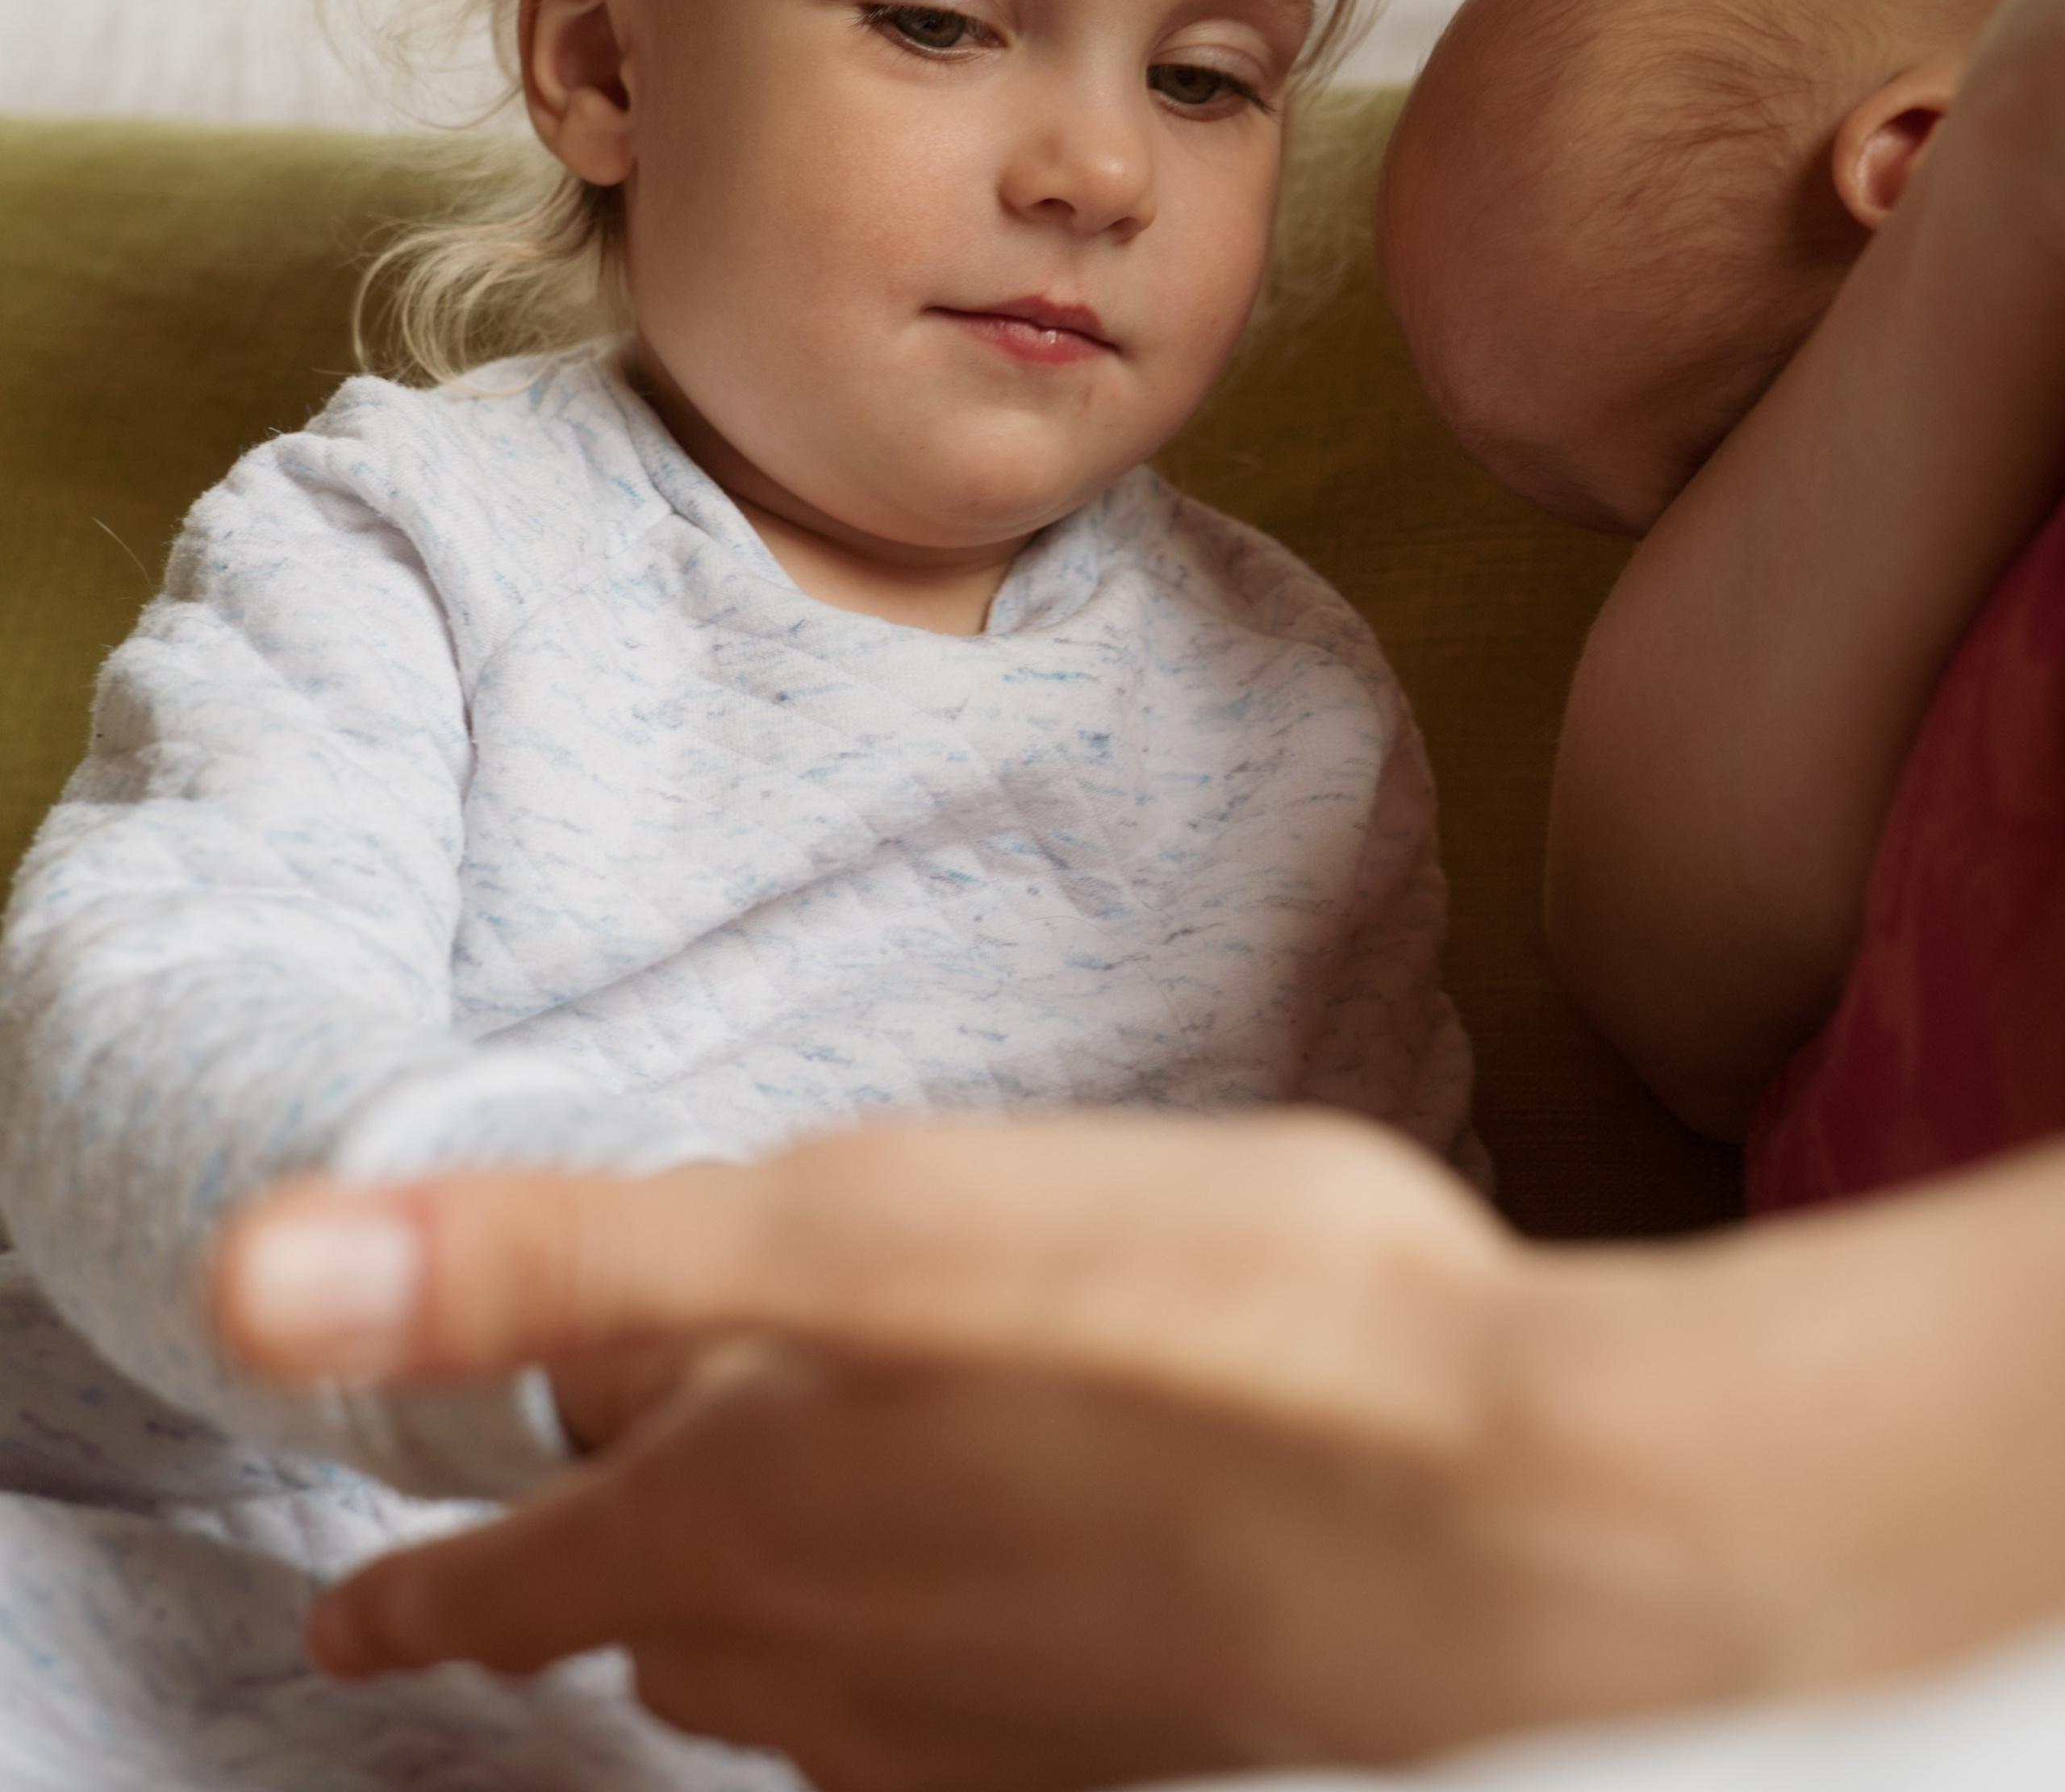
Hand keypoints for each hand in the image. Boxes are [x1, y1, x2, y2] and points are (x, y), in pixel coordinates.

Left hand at [212, 1117, 2064, 1789]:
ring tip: (735, 1616)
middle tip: (544, 1582)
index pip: (518, 1579)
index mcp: (755, 1524)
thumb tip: (251, 1270)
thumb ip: (557, 1254)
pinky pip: (953, 1742)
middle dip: (589, 1602)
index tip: (349, 1618)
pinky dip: (910, 1689)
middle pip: (665, 1647)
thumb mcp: (852, 1226)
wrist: (1523, 1526)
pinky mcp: (1124, 1761)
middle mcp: (849, 1669)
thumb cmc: (1201, 1330)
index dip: (422, 1590)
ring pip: (809, 1709)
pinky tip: (973, 1646)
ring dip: (747, 1653)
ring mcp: (994, 1742)